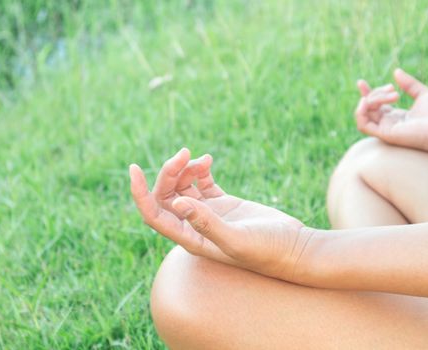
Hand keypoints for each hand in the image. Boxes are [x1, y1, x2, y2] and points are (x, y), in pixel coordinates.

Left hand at [129, 148, 315, 282]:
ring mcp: (208, 214)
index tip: (133, 169)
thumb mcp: (236, 239)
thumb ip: (207, 224)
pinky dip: (200, 170)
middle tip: (185, 153)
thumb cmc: (267, 251)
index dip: (140, 194)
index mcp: (191, 238)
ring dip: (184, 169)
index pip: (154, 215)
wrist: (293, 247)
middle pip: (167, 196)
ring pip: (183, 186)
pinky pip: (202, 183)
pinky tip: (208, 160)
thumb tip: (178, 203)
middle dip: (169, 173)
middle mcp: (195, 226)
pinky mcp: (223, 204)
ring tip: (200, 158)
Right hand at [355, 68, 427, 153]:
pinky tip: (367, 102)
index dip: (365, 93)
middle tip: (394, 90)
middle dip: (376, 93)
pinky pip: (363, 125)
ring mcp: (385, 129)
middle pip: (368, 106)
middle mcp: (388, 123)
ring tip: (389, 95)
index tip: (361, 82)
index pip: (373, 106)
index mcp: (395, 116)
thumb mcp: (423, 93)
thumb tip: (396, 71)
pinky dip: (361, 112)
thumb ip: (409, 84)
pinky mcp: (385, 134)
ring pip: (364, 114)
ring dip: (370, 101)